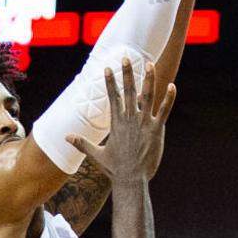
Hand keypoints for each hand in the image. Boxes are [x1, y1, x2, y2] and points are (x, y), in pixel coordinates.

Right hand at [67, 58, 174, 181]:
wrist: (131, 180)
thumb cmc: (115, 169)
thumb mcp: (96, 155)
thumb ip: (82, 144)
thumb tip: (66, 138)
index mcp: (117, 123)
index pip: (112, 97)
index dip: (110, 82)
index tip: (107, 68)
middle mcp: (130, 119)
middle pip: (128, 91)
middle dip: (127, 74)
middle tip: (126, 58)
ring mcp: (144, 124)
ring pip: (147, 96)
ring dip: (148, 79)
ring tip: (149, 64)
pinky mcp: (156, 130)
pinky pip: (163, 111)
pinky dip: (168, 99)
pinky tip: (172, 86)